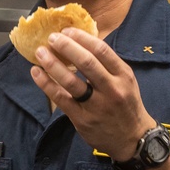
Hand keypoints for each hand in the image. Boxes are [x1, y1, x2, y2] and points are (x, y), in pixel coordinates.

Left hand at [31, 28, 155, 160]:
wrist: (132, 139)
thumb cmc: (126, 105)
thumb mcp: (126, 81)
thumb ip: (107, 64)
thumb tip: (81, 41)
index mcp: (123, 75)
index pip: (102, 51)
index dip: (82, 38)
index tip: (67, 30)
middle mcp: (111, 89)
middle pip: (86, 63)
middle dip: (66, 47)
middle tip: (51, 38)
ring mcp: (96, 105)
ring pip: (71, 81)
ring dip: (52, 64)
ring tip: (40, 52)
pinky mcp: (82, 118)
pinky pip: (60, 98)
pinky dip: (46, 84)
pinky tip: (36, 73)